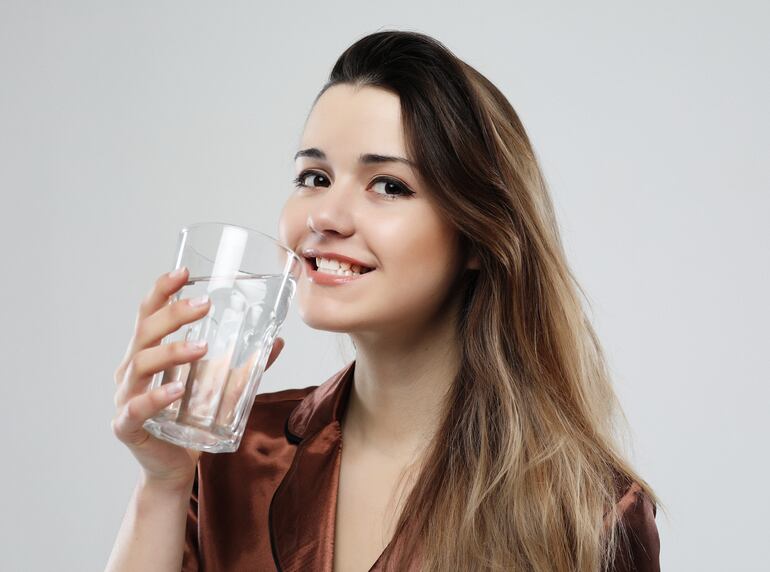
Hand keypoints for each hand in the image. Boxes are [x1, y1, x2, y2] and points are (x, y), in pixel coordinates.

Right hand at [111, 267, 284, 490]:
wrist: (173, 468)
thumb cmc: (189, 420)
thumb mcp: (218, 387)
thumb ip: (244, 365)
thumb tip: (277, 341)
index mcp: (146, 353)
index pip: (148, 313)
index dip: (162, 290)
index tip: (184, 272)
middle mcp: (130, 370)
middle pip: (145, 331)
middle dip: (174, 313)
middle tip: (205, 305)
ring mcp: (125, 397)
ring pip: (140, 364)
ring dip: (172, 351)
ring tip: (202, 348)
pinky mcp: (126, 426)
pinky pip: (135, 409)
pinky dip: (156, 397)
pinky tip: (177, 390)